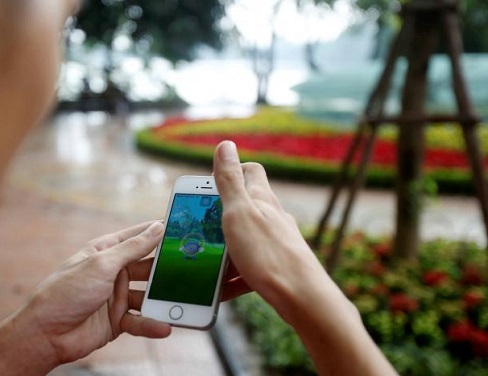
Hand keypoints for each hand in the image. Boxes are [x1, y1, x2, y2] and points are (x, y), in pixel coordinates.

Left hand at [0, 222, 171, 375]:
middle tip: (192, 265)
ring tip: (183, 299)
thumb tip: (157, 227)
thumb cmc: (65, 292)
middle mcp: (113, 272)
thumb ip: (133, 247)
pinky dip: (153, 324)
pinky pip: (140, 320)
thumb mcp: (102, 264)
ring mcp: (116, 296)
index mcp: (106, 251)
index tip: (183, 227)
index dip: (159, 231)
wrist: (44, 334)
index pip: (138, 236)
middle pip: (148, 266)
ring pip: (148, 295)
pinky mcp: (117, 320)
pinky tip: (165, 326)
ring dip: (163, 298)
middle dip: (167, 267)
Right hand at [213, 141, 331, 321]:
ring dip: (222, 248)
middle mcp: (272, 216)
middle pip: (244, 207)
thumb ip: (229, 180)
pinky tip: (219, 287)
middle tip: (197, 227)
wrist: (302, 297)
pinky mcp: (276, 266)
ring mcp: (276, 241)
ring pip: (244, 238)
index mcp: (262, 198)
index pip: (251, 171)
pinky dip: (232, 275)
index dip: (232, 171)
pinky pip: (249, 266)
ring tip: (202, 260)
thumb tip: (226, 144)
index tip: (210, 184)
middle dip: (218, 216)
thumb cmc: (268, 253)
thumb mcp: (239, 212)